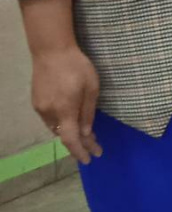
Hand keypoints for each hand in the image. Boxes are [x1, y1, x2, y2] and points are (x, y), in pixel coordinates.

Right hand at [31, 45, 102, 163]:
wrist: (51, 51)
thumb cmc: (77, 67)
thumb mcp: (92, 88)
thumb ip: (88, 113)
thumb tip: (86, 133)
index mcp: (65, 110)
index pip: (72, 139)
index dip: (80, 151)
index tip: (90, 159)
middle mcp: (49, 113)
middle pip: (64, 135)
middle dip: (80, 143)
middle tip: (95, 145)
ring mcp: (40, 108)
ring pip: (56, 128)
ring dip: (71, 133)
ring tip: (87, 135)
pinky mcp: (36, 102)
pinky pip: (50, 119)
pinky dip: (62, 124)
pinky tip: (72, 121)